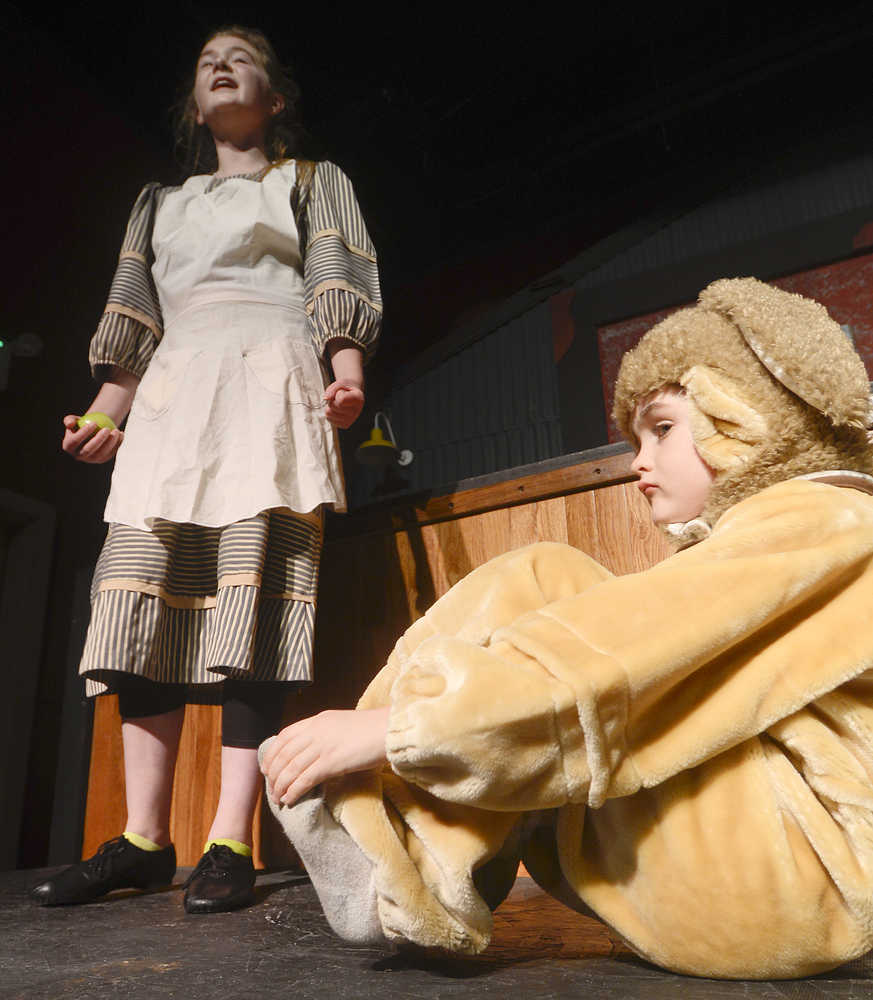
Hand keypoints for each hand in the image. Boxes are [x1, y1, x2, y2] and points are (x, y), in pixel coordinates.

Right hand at [61, 414, 124, 462]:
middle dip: (99, 439)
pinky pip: (110, 453)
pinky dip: (117, 444)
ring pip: (101, 453)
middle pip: (88, 449)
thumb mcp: (74, 419)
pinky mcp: (102, 459)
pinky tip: (121, 434)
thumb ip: (69, 420)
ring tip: (116, 430)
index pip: (75, 441)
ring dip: (110, 443)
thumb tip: (70, 424)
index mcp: (68, 446)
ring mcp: (91, 459)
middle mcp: (78, 456)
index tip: (94, 423)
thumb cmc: (81, 423)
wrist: (93, 431)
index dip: (84, 432)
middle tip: (107, 429)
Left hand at [261, 707, 389, 805]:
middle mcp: (315, 732)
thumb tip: (316, 751)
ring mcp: (322, 746)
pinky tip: (290, 800)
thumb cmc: (372, 728)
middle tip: (271, 788)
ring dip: (281, 786)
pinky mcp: (331, 762)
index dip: (273, 753)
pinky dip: (294, 791)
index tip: (268, 767)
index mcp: (318, 720)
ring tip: (278, 799)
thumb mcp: (343, 724)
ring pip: (291, 769)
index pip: (285, 736)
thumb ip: (326, 733)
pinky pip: (304, 779)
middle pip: (284, 754)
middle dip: (274, 774)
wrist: (389, 729)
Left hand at [323, 380, 363, 428]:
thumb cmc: (347, 388)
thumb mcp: (341, 382)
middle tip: (338, 397)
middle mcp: (356, 411)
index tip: (342, 392)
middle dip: (332, 400)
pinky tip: (338, 410)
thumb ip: (332, 389)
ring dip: (330, 407)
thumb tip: (326, 398)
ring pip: (329, 414)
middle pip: (333, 406)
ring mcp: (351, 420)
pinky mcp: (345, 425)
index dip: (337, 394)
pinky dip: (331, 413)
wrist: (352, 393)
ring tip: (338, 403)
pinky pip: (329, 419)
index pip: (341, 400)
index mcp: (358, 399)